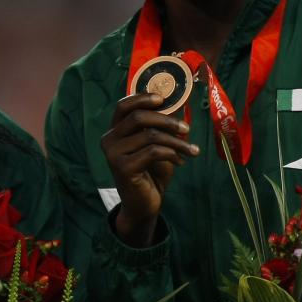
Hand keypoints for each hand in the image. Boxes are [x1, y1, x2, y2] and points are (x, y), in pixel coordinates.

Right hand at [100, 93, 198, 245]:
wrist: (144, 204)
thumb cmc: (151, 172)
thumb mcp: (157, 144)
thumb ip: (160, 126)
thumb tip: (178, 103)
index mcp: (115, 131)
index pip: (123, 106)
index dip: (142, 98)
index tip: (164, 99)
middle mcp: (109, 140)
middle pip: (138, 117)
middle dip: (167, 120)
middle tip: (187, 129)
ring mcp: (113, 154)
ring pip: (150, 135)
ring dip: (177, 141)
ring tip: (192, 150)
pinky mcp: (122, 168)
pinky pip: (153, 152)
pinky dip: (172, 154)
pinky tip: (180, 162)